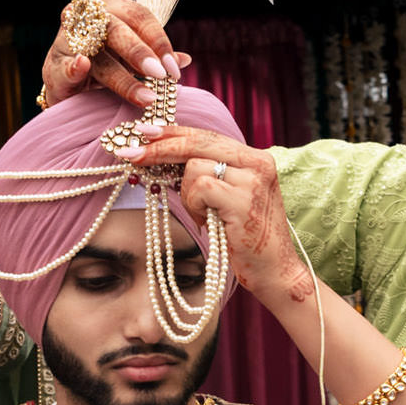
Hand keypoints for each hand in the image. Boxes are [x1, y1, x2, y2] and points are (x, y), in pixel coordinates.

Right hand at [40, 0, 191, 107]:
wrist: (70, 88)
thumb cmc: (106, 65)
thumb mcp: (132, 58)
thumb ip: (155, 56)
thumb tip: (184, 60)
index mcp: (108, 5)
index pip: (138, 15)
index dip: (158, 40)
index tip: (174, 68)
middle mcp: (85, 16)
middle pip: (115, 28)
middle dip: (140, 52)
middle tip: (160, 75)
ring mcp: (65, 39)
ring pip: (96, 54)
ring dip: (122, 77)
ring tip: (144, 97)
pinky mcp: (52, 66)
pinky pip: (64, 65)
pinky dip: (74, 67)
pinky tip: (83, 66)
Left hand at [111, 127, 307, 309]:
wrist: (275, 272)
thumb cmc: (247, 239)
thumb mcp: (228, 198)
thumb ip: (206, 175)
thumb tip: (161, 158)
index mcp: (255, 158)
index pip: (206, 135)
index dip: (173, 132)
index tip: (144, 132)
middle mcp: (258, 162)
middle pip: (197, 142)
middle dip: (160, 148)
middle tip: (131, 155)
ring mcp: (253, 180)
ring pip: (194, 167)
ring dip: (187, 195)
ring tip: (202, 216)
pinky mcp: (244, 200)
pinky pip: (199, 188)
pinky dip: (194, 206)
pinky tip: (206, 222)